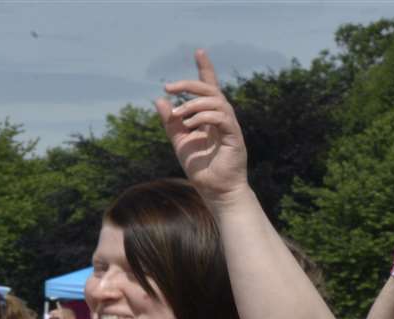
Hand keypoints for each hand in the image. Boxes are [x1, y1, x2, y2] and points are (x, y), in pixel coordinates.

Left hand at [157, 49, 246, 201]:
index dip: (205, 69)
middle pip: (211, 90)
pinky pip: (221, 118)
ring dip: (193, 104)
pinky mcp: (234, 137)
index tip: (199, 51)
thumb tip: (159, 100)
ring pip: (216, 102)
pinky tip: (190, 125)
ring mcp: (230, 127)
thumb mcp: (180, 142)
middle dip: (190, 85)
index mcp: (210, 117)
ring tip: (179, 115)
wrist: (215, 192)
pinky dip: (203, 118)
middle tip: (170, 88)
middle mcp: (222, 118)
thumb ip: (170, 122)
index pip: (209, 87)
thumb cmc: (201, 169)